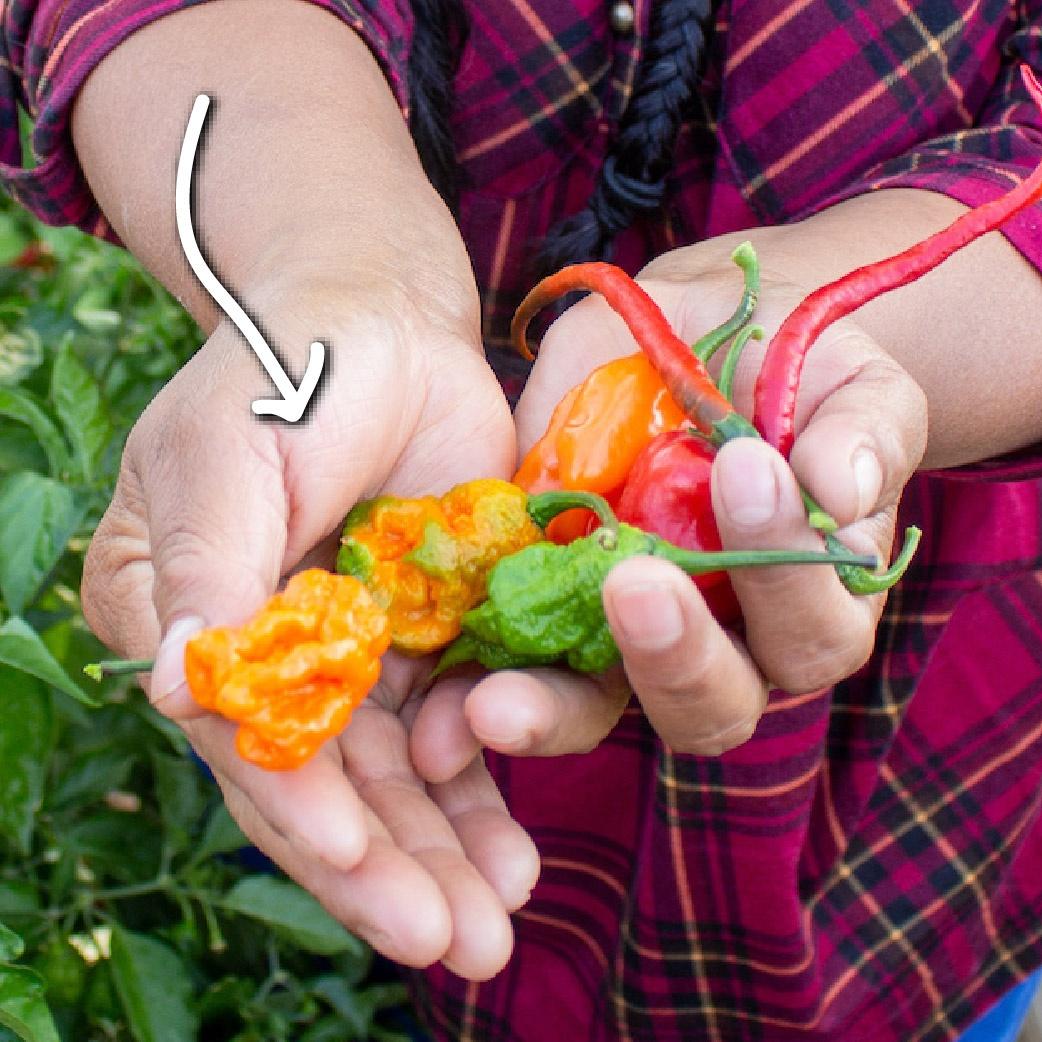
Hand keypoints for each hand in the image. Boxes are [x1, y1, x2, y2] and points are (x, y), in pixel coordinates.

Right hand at [81, 274, 537, 979]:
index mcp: (188, 619)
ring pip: (401, 773)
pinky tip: (514, 845)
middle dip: (387, 866)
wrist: (385, 319)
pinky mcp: (435, 629)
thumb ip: (205, 571)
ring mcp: (359, 648)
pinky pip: (463, 722)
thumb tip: (166, 687)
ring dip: (446, 847)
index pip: (240, 735)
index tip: (351, 856)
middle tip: (452, 943)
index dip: (294, 800)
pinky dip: (487, 781)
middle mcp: (272, 654)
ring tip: (495, 918)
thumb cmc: (286, 372)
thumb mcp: (225, 460)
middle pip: (328, 781)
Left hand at [408, 251, 927, 775]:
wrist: (699, 338)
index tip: (743, 470)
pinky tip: (439, 691)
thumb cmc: (793, 367)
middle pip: (711, 705)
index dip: (786, 574)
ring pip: (599, 708)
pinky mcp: (547, 601)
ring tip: (492, 702)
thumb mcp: (847, 383)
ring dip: (551, 711)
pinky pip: (516, 661)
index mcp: (809, 604)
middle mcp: (721, 641)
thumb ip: (862, 433)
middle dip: (675, 658)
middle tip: (635, 584)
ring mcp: (624, 633)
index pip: (813, 633)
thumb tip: (845, 488)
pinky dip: (477, 680)